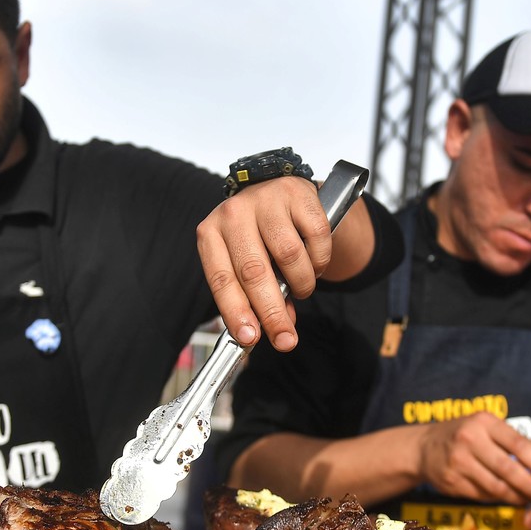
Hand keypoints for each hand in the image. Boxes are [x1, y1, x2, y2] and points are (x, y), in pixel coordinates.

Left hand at [195, 176, 330, 350]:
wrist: (278, 191)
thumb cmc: (258, 236)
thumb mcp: (247, 263)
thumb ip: (257, 296)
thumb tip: (278, 330)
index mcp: (211, 233)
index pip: (221, 279)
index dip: (235, 311)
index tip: (250, 338)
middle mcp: (234, 213)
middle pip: (253, 271)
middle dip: (271, 312)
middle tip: (286, 338)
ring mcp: (266, 199)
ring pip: (288, 254)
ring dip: (301, 283)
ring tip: (302, 289)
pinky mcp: (298, 193)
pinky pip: (315, 237)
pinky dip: (319, 260)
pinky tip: (314, 264)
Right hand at [416, 412, 530, 505]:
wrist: (424, 448)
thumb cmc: (466, 435)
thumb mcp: (491, 430)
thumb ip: (525, 443)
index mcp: (484, 422)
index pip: (519, 444)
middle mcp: (469, 439)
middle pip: (509, 469)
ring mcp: (458, 462)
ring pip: (497, 486)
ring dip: (519, 496)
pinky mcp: (451, 481)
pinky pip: (483, 495)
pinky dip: (500, 499)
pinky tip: (510, 498)